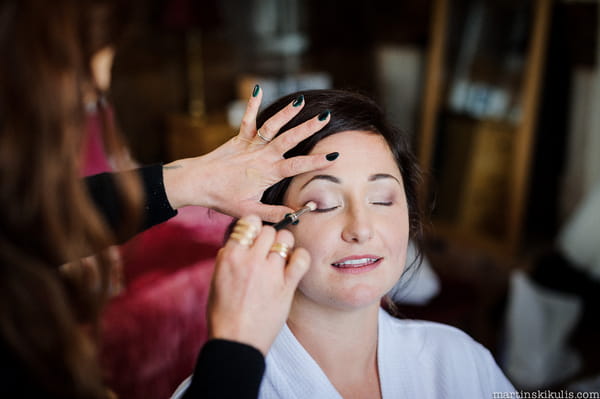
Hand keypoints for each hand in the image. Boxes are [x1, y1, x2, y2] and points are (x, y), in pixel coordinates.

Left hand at [162, 86, 335, 221]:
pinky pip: (247, 120)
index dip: (316, 161)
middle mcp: (261, 156)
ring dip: (286, 113)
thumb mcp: (250, 211)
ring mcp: (250, 145)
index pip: (297, 166)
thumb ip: (274, 213)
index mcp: (267, 173)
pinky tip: (257, 89)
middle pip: (288, 139)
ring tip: (300, 101)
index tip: (334, 156)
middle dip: (307, 128)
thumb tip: (297, 214)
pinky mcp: (239, 139)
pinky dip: (252, 104)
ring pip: (271, 126)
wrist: (197, 183)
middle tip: (325, 117)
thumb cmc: (223, 198)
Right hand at [206, 215, 309, 354]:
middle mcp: (251, 260)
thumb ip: (228, 257)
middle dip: (269, 236)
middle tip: (268, 249)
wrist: (236, 341)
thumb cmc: (223, 314)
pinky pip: (302, 259)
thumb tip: (239, 243)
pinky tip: (295, 263)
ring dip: (284, 243)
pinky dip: (301, 257)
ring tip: (281, 255)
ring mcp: (270, 272)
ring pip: (285, 238)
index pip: (247, 222)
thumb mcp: (216, 279)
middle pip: (268, 229)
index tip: (255, 234)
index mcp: (230, 256)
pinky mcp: (287, 286)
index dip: (253, 226)